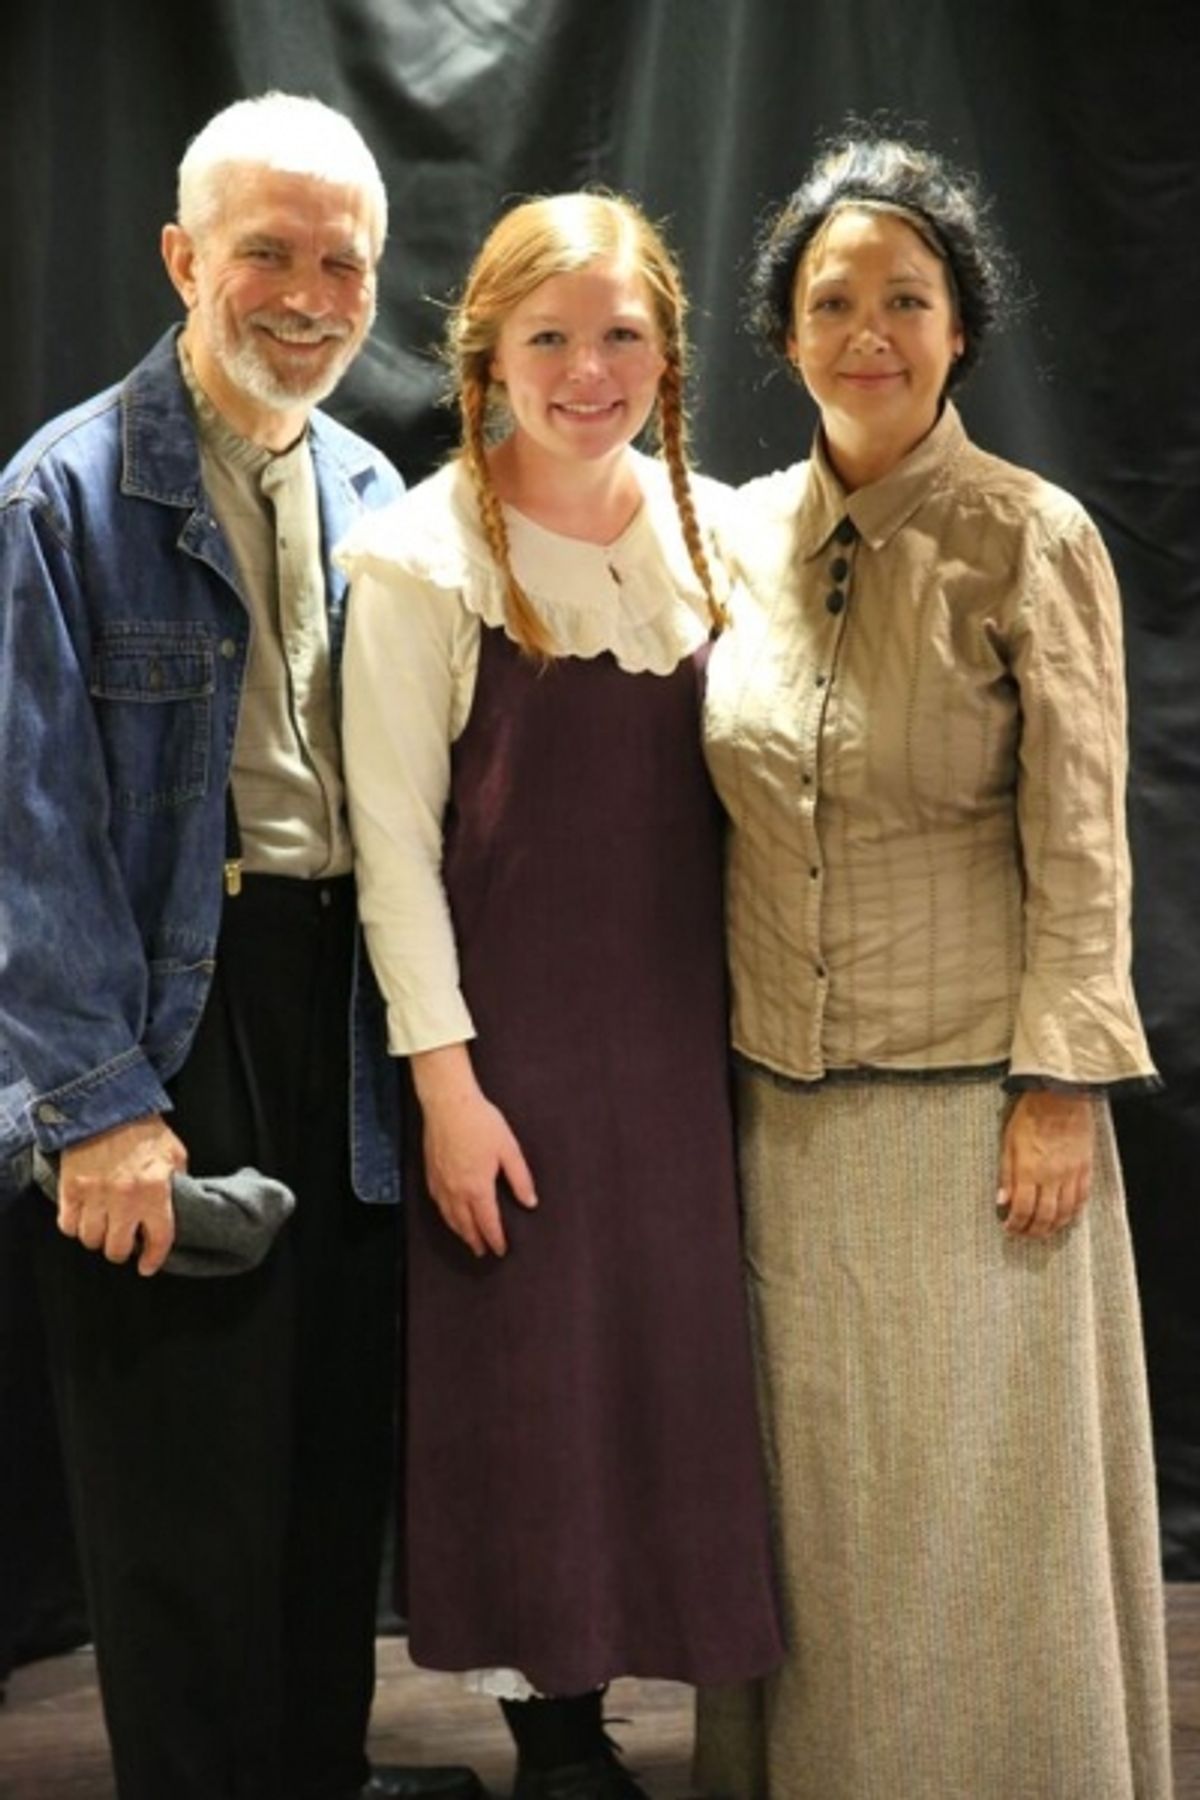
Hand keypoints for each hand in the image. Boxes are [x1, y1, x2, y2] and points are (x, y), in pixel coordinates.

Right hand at [58, 1114, 186, 1274]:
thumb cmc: (143, 1127)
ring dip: (97, 1238)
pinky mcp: (71, 1188)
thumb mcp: (174, 1154)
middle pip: (117, 1249)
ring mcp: (95, 1194)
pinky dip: (74, 1226)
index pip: (157, 1239)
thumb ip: (178, 1182)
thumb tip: (178, 1204)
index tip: (147, 1266)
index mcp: (154, 1191)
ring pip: (91, 1240)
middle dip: (121, 1250)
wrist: (107, 1104)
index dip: (153, 1258)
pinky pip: (68, 1225)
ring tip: (103, 1228)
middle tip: (123, 1242)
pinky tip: (83, 1218)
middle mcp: (124, 1198)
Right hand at [411, 1044, 536, 1257]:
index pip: (488, 1223)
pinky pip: (437, 1203)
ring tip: (467, 1240)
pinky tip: (449, 1214)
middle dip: (476, 1241)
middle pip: (466, 1226)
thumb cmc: (480, 1122)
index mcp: (477, 1188)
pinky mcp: (430, 1173)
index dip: (496, 1239)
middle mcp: (456, 1191)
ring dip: (459, 1232)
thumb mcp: (509, 1150)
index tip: (501, 1250)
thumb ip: (520, 1179)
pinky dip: (445, 1215)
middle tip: (483, 1252)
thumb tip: (530, 1202)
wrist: (448, 1103)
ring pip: (449, 1218)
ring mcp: (440, 1183)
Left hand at [997, 1091, 1093, 1238]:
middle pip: (1045, 1217)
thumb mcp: (1008, 1142)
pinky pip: (1082, 1198)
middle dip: (1034, 1231)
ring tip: (1043, 1230)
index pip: (1022, 1209)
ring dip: (1053, 1226)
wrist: (1061, 1095)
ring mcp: (1071, 1174)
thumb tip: (1002, 1201)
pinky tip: (1065, 1216)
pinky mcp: (1086, 1168)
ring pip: (1066, 1212)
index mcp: (1029, 1170)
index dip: (1016, 1224)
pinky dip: (1073, 1213)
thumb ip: (1006, 1173)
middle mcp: (1052, 1177)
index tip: (1009, 1228)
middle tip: (1025, 1234)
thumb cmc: (1031, 1114)